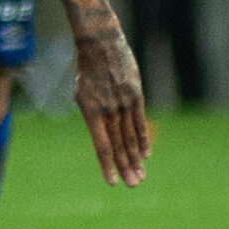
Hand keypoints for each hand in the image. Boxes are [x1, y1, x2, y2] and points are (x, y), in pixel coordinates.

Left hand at [72, 28, 150, 186]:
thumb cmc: (87, 71)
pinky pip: (140, 122)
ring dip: (136, 158)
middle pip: (119, 145)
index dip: (107, 166)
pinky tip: (145, 154)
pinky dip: (143, 139)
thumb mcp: (82, 95)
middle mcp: (108, 109)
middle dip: (126, 168)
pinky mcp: (135, 94)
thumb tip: (105, 140)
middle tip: (133, 185)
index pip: (101, 146)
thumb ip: (93, 118)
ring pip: (131, 136)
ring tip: (140, 176)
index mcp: (90, 111)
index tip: (112, 183)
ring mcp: (123, 102)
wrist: (100, 43)